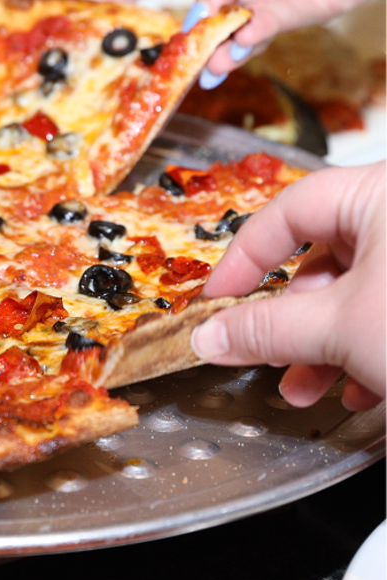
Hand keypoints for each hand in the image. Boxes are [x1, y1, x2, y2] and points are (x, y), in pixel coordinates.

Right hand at [86, 0, 386, 80]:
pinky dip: (250, 40)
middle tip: (138, 68)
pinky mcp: (306, 8)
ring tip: (198, 65)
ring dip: (209, 51)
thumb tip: (197, 13)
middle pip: (184, 17)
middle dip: (159, 43)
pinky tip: (236, 46)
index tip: (81, 17)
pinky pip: (269, 30)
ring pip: (225, 34)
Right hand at [190, 162, 386, 410]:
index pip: (288, 212)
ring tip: (308, 387)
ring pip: (359, 290)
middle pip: (323, 257)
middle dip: (292, 320)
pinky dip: (368, 348)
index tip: (217, 299)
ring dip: (325, 345)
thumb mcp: (340, 328)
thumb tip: (210, 336)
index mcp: (379, 192)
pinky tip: (361, 388)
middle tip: (267, 351)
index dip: (244, 259)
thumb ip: (266, 330)